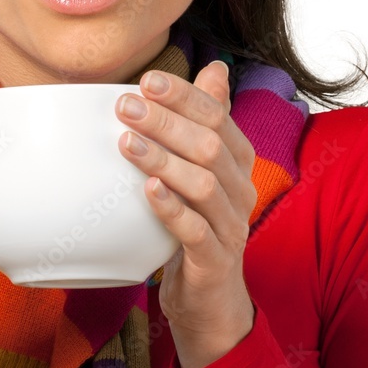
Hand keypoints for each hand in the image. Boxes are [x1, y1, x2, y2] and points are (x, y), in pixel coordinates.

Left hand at [115, 61, 257, 367]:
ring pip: (205, 185)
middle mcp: (242, 189)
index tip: (146, 80)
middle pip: (211, 146)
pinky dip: (172, 208)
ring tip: (126, 143)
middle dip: (167, 122)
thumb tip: (214, 67)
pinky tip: (148, 191)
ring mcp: (232, 227)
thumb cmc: (198, 223)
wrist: (210, 299)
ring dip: (164, 160)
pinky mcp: (215, 261)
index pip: (219, 117)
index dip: (184, 96)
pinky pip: (196, 231)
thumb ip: (207, 122)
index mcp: (239, 162)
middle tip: (125, 106)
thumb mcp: (201, 169)